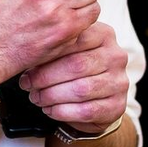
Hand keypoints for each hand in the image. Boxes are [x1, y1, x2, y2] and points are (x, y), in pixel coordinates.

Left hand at [19, 21, 128, 135]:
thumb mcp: (68, 51)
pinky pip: (86, 111)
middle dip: (46, 77)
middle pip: (76, 65)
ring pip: (80, 90)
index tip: (28, 64)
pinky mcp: (117, 106)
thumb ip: (55, 47)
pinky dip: (62, 112)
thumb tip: (28, 54)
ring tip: (36, 97)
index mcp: (104, 34)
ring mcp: (119, 82)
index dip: (49, 54)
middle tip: (28, 84)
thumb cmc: (76, 70)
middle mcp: (116, 56)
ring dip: (52, 96)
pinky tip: (50, 109)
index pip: (75, 39)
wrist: (96, 100)